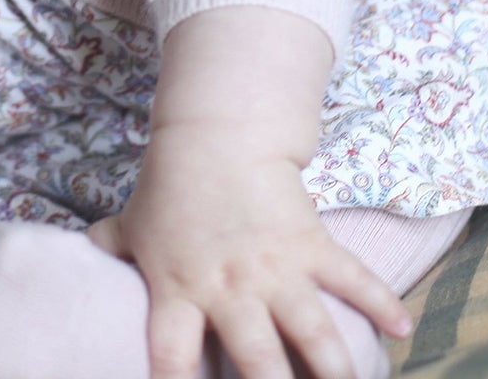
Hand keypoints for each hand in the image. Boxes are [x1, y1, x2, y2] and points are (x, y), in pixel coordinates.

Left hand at [87, 123, 411, 378]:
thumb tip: (85, 257)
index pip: (173, 358)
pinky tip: (402, 332)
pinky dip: (382, 304)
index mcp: (179, 292)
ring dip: (335, 368)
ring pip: (313, 331)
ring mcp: (276, 269)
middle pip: (256, 360)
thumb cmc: (170, 187)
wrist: (216, 133)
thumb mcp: (133, 224)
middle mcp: (230, 289)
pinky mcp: (312, 245)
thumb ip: (112, 250)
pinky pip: (353, 279)